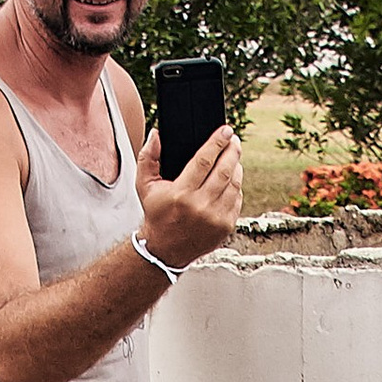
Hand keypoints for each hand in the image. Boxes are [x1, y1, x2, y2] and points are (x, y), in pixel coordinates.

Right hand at [136, 117, 242, 273]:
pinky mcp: (225, 227)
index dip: (217, 142)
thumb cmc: (157, 215)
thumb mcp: (144, 185)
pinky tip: (231, 179)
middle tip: (234, 140)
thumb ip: (148, 157)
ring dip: (237, 167)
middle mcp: (200, 207)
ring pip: (234, 184)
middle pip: (224, 170)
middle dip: (232, 151)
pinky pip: (237, 200)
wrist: (165, 250)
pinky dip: (236, 187)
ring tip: (233, 157)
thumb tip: (156, 134)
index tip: (225, 131)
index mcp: (181, 194)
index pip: (205, 160)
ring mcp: (215, 218)